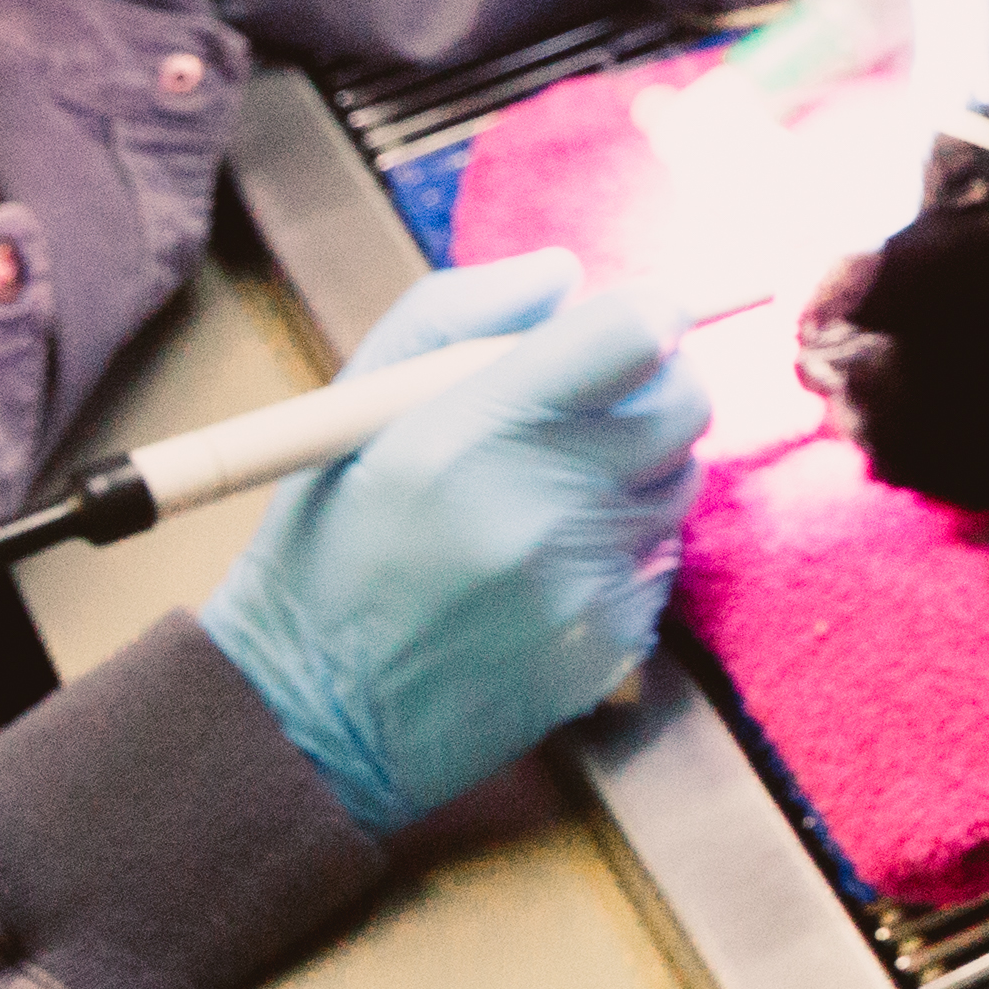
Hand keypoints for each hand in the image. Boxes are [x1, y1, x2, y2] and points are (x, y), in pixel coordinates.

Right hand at [200, 254, 708, 837]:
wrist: (306, 717)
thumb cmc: (325, 547)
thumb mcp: (350, 412)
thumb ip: (455, 315)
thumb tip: (565, 271)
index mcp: (466, 435)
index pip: (632, 336)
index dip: (647, 315)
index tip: (632, 323)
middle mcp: (540, 507)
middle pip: (683, 402)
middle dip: (650, 388)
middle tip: (588, 408)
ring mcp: (585, 582)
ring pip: (680, 480)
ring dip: (637, 470)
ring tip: (546, 495)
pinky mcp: (613, 643)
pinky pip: (661, 560)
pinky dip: (624, 548)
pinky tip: (546, 567)